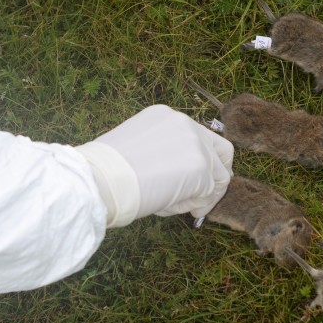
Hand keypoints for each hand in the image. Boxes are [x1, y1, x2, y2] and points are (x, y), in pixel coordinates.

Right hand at [76, 105, 232, 225]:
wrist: (100, 180)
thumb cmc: (108, 173)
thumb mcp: (138, 150)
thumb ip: (164, 154)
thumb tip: (181, 178)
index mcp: (166, 116)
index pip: (199, 137)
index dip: (201, 161)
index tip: (193, 181)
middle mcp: (185, 124)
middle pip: (222, 151)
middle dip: (217, 177)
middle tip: (203, 199)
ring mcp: (196, 145)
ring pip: (219, 178)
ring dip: (200, 196)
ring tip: (171, 205)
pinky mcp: (202, 168)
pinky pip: (208, 196)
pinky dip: (192, 206)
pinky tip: (167, 206)